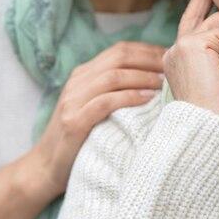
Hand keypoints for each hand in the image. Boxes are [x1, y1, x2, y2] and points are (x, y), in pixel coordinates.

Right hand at [29, 41, 164, 198]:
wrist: (46, 168)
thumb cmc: (82, 137)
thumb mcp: (96, 105)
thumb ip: (117, 89)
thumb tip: (159, 77)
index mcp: (84, 73)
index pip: (120, 50)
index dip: (147, 50)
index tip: (171, 57)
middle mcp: (77, 81)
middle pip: (119, 57)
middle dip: (149, 59)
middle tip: (172, 68)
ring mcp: (73, 100)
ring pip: (113, 76)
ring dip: (143, 76)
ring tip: (164, 83)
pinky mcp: (73, 121)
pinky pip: (104, 102)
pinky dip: (129, 97)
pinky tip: (147, 99)